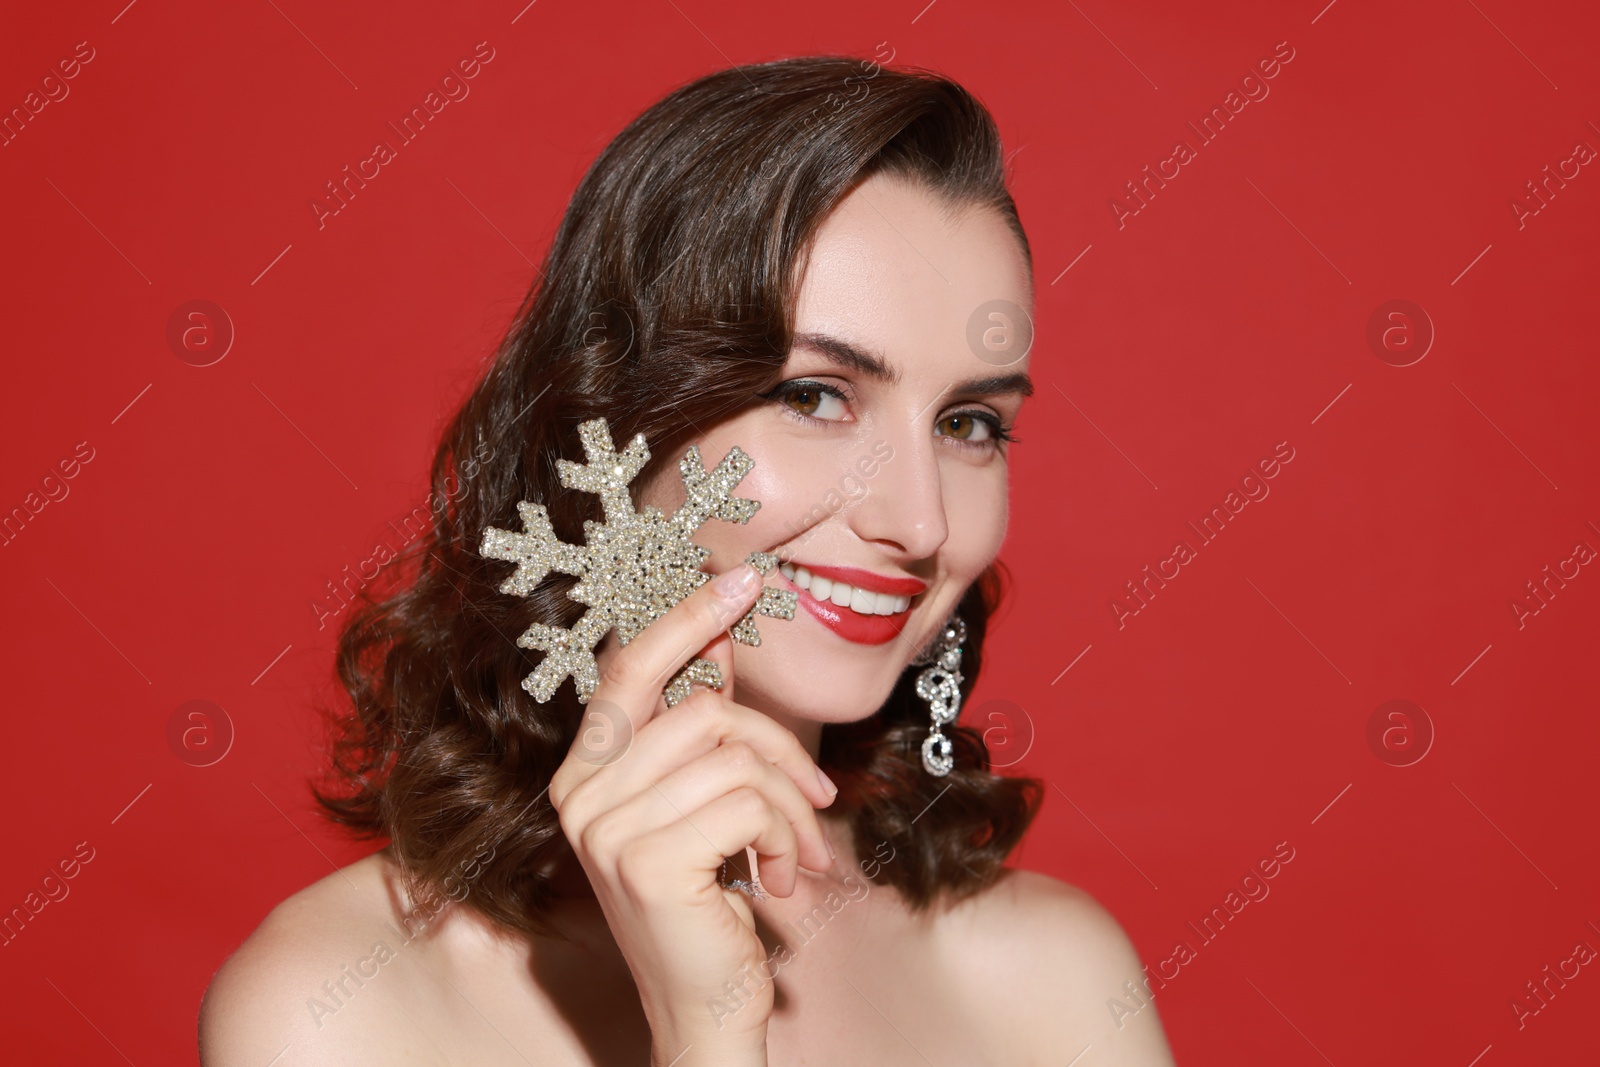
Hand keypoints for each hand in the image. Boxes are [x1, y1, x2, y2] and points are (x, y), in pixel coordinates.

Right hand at [547, 562, 838, 1061]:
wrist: (703, 1007)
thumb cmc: (707, 904)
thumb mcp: (701, 806)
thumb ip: (701, 731)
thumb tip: (718, 640)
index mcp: (586, 771)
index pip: (633, 669)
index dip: (688, 620)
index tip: (742, 580)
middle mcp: (581, 793)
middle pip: (707, 711)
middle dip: (780, 751)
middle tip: (817, 796)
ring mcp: (605, 827)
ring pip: (737, 758)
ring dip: (791, 808)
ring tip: (797, 853)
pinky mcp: (645, 859)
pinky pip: (748, 801)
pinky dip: (786, 836)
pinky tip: (781, 880)